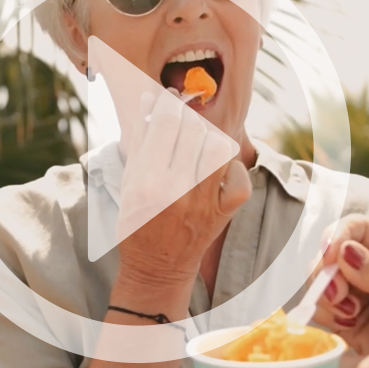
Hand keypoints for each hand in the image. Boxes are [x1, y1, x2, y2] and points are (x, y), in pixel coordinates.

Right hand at [116, 90, 249, 287]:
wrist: (157, 269)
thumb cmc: (137, 223)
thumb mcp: (128, 183)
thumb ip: (140, 142)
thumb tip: (150, 101)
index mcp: (149, 181)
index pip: (166, 124)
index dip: (168, 103)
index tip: (167, 97)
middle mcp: (179, 191)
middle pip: (195, 131)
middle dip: (187, 116)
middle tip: (181, 118)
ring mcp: (205, 204)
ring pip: (220, 149)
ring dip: (209, 138)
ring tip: (198, 142)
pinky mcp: (224, 215)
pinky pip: (240, 182)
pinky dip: (232, 171)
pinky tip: (217, 170)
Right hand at [308, 215, 368, 367]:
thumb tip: (345, 250)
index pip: (358, 226)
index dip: (338, 236)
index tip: (329, 258)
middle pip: (330, 251)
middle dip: (328, 273)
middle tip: (340, 298)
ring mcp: (354, 288)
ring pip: (319, 278)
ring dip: (327, 297)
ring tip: (351, 316)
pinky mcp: (341, 313)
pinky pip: (317, 305)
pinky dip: (325, 314)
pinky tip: (348, 326)